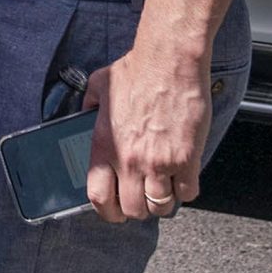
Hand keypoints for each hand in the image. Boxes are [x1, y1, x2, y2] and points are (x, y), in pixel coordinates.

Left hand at [84, 39, 211, 222]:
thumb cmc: (136, 70)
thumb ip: (88, 107)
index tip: (115, 211)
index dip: (107, 212)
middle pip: (133, 209)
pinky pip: (188, 193)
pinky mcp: (186, 159)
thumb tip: (83, 115)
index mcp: (104, 145)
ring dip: (163, 200)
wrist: (169, 61)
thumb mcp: (99, 87)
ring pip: (161, 206)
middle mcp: (129, 159)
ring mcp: (159, 162)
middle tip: (143, 196)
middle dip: (138, 208)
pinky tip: (183, 176)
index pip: (99, 197)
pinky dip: (186, 190)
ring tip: (164, 186)